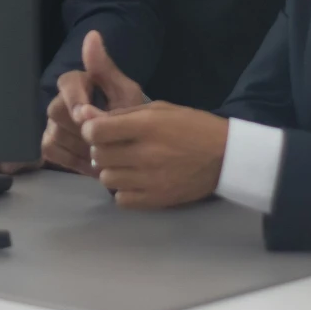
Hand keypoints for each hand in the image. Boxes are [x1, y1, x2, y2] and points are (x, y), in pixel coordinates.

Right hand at [42, 35, 150, 174]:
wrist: (132, 142)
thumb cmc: (129, 114)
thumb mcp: (126, 91)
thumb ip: (107, 68)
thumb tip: (92, 35)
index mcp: (77, 82)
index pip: (66, 83)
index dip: (74, 98)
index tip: (86, 114)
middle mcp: (60, 101)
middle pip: (57, 111)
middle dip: (79, 128)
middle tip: (102, 140)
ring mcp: (54, 123)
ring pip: (54, 132)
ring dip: (78, 145)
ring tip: (102, 154)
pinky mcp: (52, 143)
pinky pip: (50, 150)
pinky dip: (70, 159)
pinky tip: (90, 164)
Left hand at [80, 101, 227, 209]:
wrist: (225, 157)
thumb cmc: (191, 127)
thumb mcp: (158, 110)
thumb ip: (120, 113)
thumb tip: (84, 115)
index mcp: (147, 126)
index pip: (95, 132)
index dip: (92, 130)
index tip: (101, 130)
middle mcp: (146, 154)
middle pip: (98, 156)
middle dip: (102, 149)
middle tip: (117, 147)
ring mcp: (150, 180)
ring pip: (106, 179)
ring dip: (112, 170)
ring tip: (127, 164)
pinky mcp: (156, 200)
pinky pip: (120, 200)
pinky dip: (124, 190)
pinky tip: (135, 180)